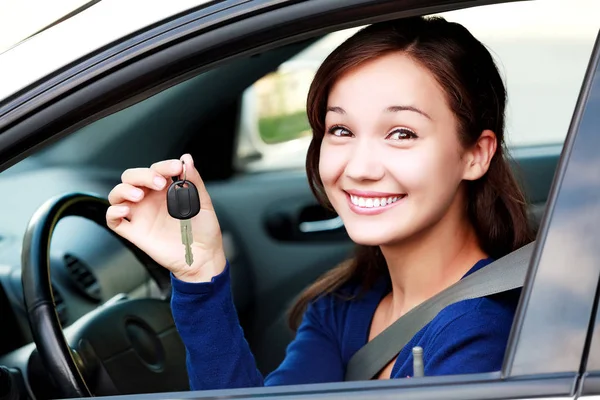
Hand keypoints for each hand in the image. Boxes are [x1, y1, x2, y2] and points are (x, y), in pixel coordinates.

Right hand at [106, 154, 225, 282]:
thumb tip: (187, 159)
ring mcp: (141, 215)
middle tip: (159, 183)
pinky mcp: (134, 232)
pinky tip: (125, 210)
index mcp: (166, 190)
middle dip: (142, 175)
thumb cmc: (203, 231)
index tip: (176, 167)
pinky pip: (113, 220)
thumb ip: (194, 181)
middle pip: (132, 177)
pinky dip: (113, 212)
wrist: (203, 257)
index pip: (155, 170)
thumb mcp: (203, 203)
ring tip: (139, 195)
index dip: (163, 166)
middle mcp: (150, 200)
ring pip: (117, 194)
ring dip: (124, 189)